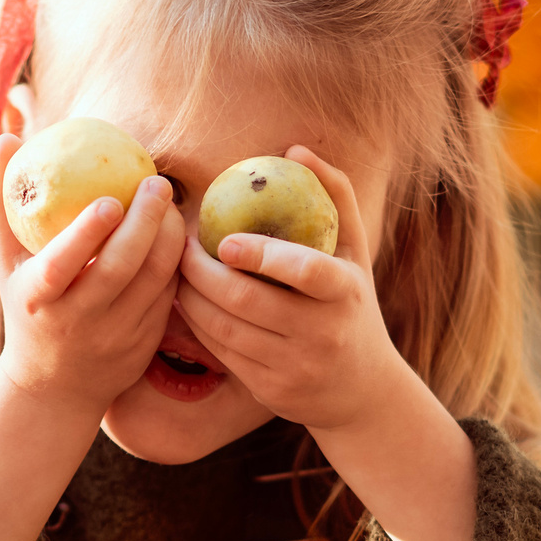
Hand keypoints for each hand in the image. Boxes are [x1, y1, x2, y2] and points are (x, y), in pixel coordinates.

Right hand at [0, 132, 184, 416]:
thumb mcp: (6, 263)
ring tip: (169, 205)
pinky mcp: (144, 346)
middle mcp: (77, 322)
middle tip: (157, 184)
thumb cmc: (26, 306)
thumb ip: (4, 202)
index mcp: (38, 300)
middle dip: (145, 223)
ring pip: (153, 281)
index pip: (62, 265)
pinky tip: (175, 236)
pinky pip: (168, 296)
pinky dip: (174, 263)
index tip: (109, 198)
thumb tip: (10, 137)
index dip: (87, 232)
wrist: (54, 385)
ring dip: (169, 239)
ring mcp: (115, 338)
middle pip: (120, 269)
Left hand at [173, 146, 406, 434]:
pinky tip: (187, 302)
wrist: (363, 391)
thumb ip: (334, 196)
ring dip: (190, 297)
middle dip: (201, 271)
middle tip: (181, 247)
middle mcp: (322, 333)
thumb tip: (295, 149)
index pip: (303, 271)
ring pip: (223, 328)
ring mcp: (294, 367)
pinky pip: (220, 353)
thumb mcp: (356, 253)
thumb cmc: (353, 305)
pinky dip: (196, 325)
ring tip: (178, 271)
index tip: (224, 240)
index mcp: (344, 293)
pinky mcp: (270, 391)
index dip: (260, 254)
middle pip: (245, 299)